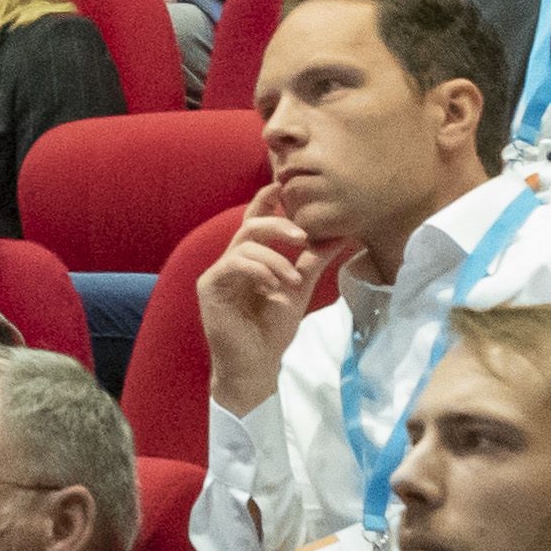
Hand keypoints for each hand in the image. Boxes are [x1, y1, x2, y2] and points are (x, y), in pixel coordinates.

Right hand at [197, 216, 339, 413]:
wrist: (256, 365)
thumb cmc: (273, 330)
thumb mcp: (299, 288)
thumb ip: (313, 261)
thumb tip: (340, 234)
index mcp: (250, 259)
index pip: (254, 221)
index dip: (265, 201)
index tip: (282, 185)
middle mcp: (231, 261)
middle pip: (250, 226)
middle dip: (278, 224)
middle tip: (303, 235)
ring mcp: (218, 273)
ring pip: (244, 245)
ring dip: (275, 259)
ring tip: (293, 280)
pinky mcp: (210, 287)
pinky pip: (233, 265)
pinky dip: (258, 270)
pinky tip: (274, 286)